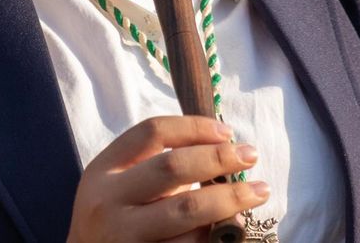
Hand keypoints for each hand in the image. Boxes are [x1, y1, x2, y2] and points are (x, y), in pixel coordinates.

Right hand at [66, 116, 267, 242]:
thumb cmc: (115, 217)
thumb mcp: (120, 183)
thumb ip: (158, 166)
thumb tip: (223, 151)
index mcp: (103, 170)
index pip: (152, 132)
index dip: (194, 127)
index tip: (228, 132)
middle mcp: (108, 202)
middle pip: (172, 167)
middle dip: (219, 158)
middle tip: (251, 156)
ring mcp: (123, 237)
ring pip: (186, 211)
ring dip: (228, 200)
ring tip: (256, 192)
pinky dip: (212, 235)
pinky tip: (228, 229)